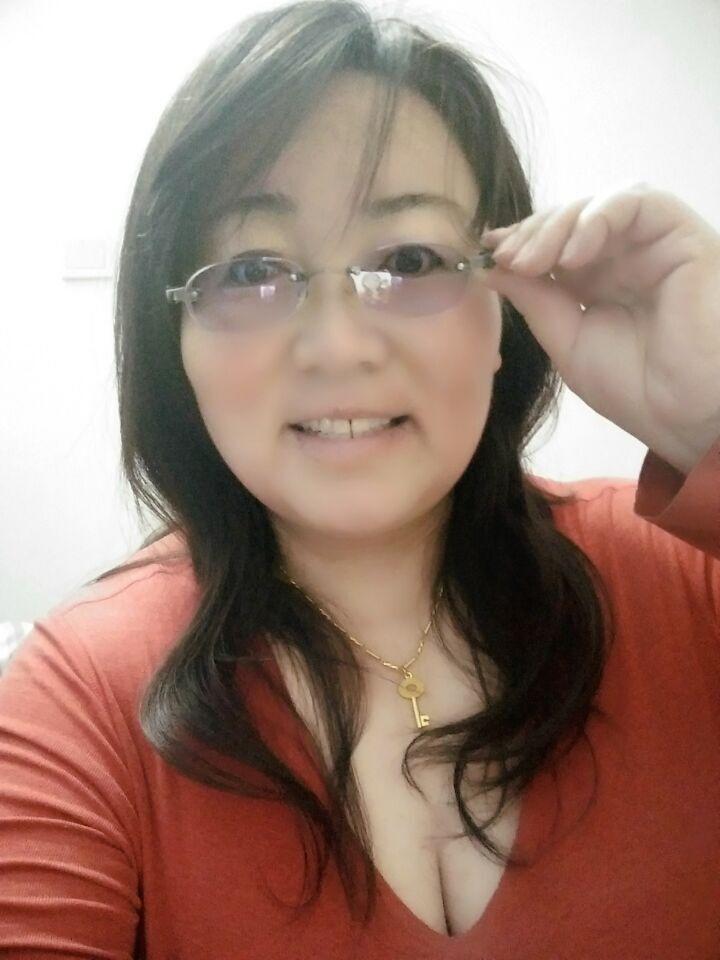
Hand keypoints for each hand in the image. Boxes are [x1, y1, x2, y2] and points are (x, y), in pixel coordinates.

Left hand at [480, 183, 719, 474]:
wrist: (683, 415)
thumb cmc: (632, 388)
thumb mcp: (565, 340)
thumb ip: (533, 300)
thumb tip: (489, 267)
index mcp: (597, 281)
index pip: (553, 242)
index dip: (520, 241)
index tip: (486, 252)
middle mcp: (625, 257)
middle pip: (571, 218)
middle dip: (532, 233)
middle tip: (506, 259)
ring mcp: (653, 244)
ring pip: (600, 204)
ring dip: (558, 225)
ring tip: (533, 261)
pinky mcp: (682, 235)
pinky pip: (639, 202)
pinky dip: (598, 217)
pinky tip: (572, 254)